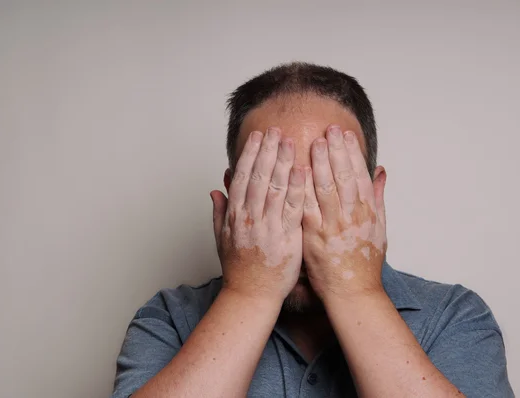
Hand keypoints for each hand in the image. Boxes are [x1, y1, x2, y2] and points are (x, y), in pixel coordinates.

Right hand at [211, 128, 304, 300]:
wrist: (251, 295)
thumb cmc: (239, 268)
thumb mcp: (221, 238)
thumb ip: (220, 211)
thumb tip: (216, 188)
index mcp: (235, 215)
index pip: (242, 177)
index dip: (251, 155)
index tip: (257, 137)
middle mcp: (250, 217)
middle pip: (259, 177)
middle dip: (268, 151)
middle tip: (276, 130)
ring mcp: (268, 226)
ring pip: (275, 188)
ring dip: (282, 162)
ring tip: (289, 141)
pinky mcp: (286, 237)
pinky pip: (293, 209)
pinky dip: (297, 189)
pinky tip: (303, 171)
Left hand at [302, 125, 386, 300]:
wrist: (353, 292)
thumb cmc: (366, 261)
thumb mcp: (380, 228)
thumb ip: (378, 197)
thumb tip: (381, 171)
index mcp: (368, 211)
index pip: (360, 174)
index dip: (352, 152)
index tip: (345, 134)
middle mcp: (352, 215)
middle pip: (344, 176)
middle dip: (336, 150)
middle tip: (329, 128)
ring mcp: (333, 225)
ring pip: (327, 188)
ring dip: (320, 163)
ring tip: (315, 141)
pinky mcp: (314, 236)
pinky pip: (307, 207)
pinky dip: (303, 189)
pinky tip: (297, 172)